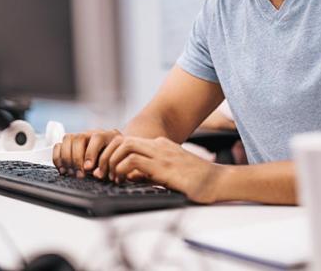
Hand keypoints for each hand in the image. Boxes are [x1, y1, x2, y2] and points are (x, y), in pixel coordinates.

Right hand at [52, 129, 121, 177]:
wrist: (114, 154)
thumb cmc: (115, 160)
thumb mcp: (116, 163)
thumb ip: (108, 167)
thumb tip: (96, 174)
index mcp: (108, 135)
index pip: (97, 138)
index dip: (91, 153)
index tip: (88, 168)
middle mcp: (92, 133)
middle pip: (79, 137)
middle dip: (77, 158)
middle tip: (79, 174)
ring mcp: (80, 136)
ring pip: (67, 139)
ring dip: (66, 158)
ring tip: (70, 173)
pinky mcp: (69, 144)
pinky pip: (58, 145)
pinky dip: (58, 158)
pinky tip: (63, 169)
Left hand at [107, 136, 223, 203]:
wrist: (218, 182)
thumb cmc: (197, 181)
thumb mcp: (168, 173)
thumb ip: (150, 171)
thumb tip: (129, 176)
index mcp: (161, 145)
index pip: (128, 142)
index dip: (113, 154)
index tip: (108, 169)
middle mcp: (159, 145)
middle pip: (123, 140)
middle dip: (107, 155)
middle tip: (102, 172)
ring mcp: (161, 154)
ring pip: (125, 146)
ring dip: (112, 161)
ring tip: (110, 177)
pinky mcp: (163, 166)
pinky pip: (133, 160)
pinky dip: (121, 169)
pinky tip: (122, 180)